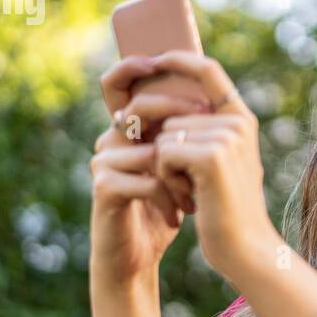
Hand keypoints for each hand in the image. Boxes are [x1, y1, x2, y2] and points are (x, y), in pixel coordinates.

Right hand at [89, 56, 210, 281]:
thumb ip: (185, 135)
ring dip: (182, 175)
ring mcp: (103, 162)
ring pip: (152, 149)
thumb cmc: (163, 210)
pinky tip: (178, 217)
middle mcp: (110, 140)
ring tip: (194, 199)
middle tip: (210, 132)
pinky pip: (146, 178)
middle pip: (140, 108)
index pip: (117, 84)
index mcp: (127, 130)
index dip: (131, 66)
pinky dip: (169, 197)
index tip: (156, 59)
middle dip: (180, 116)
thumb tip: (213, 97)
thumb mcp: (179, 168)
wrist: (139, 257)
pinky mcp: (103, 187)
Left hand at [150, 50, 280, 277]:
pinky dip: (167, 178)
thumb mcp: (221, 164)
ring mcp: (226, 137)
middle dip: (168, 151)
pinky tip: (190, 197)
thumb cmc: (227, 210)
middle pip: (173, 116)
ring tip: (194, 192)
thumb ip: (206, 132)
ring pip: (165, 136)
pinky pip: (163, 152)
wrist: (245, 247)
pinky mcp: (210, 156)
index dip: (179, 59)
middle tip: (191, 185)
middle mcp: (236, 122)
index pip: (208, 69)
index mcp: (241, 119)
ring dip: (167, 168)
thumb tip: (167, 111)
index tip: (155, 59)